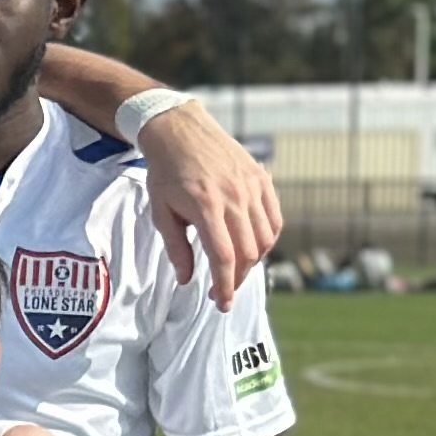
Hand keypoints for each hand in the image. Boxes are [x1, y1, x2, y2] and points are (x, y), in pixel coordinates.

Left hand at [135, 104, 280, 303]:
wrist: (181, 131)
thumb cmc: (165, 174)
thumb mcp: (161, 212)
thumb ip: (177, 248)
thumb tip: (188, 280)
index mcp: (206, 206)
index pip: (224, 257)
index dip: (225, 286)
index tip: (220, 304)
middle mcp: (235, 197)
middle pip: (248, 252)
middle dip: (237, 280)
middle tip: (222, 292)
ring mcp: (252, 187)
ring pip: (265, 238)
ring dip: (253, 262)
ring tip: (235, 271)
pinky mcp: (262, 180)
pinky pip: (274, 219)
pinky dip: (267, 239)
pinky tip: (253, 248)